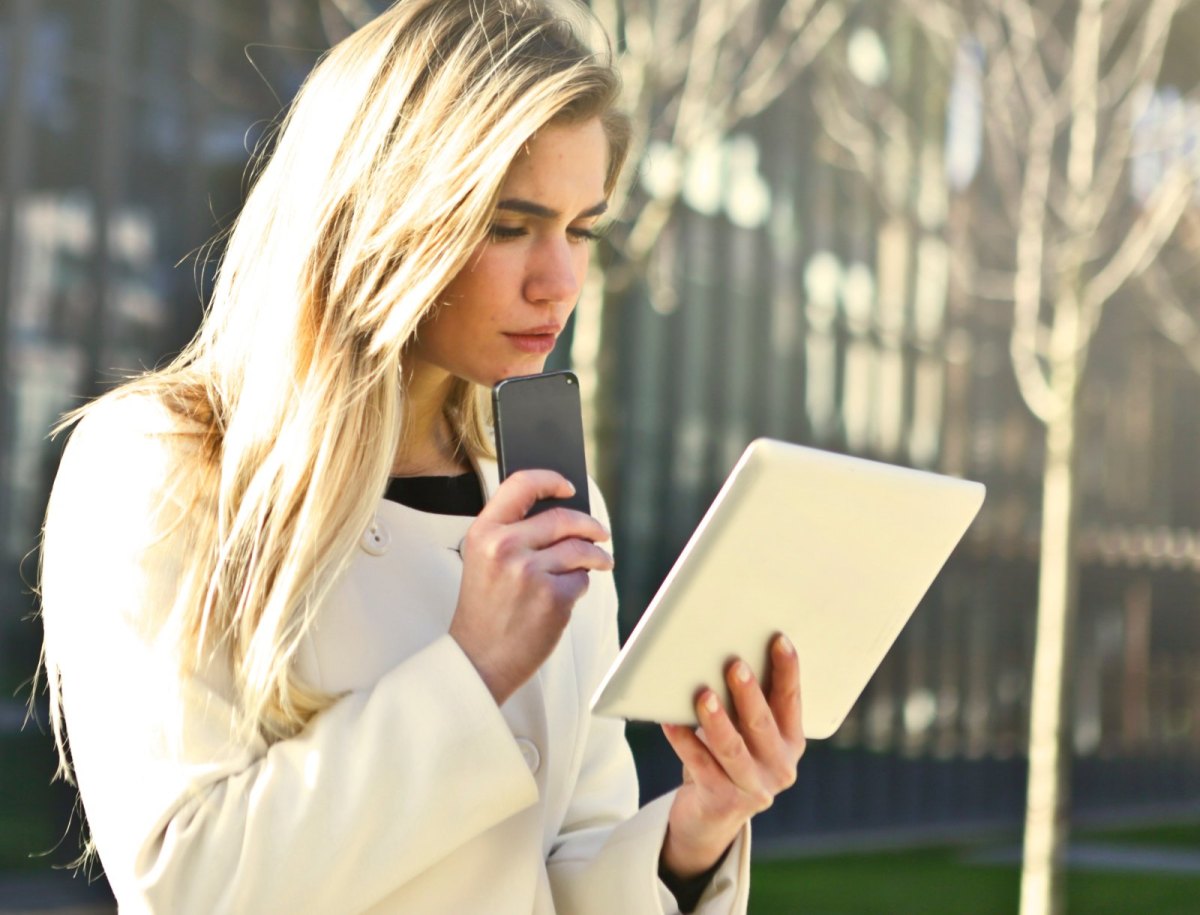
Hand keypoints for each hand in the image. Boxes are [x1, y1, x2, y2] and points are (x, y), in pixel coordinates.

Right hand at [449, 469, 612, 704]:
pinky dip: (580, 586)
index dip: (549, 480)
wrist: (479, 660)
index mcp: (484, 532)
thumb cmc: (485, 610)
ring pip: (579, 549)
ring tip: (601, 562)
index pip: (521, 485)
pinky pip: (581, 580)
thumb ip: (512, 533)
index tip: (568, 486)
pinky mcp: (552, 597)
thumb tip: (563, 514)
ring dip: (596, 556)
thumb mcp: (483, 560)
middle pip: (563, 518)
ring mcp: (529, 572)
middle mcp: (505, 547)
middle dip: (590, 525)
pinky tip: (567, 596)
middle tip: (601, 533)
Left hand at [659, 634, 804, 878]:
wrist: (711, 816)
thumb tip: (725, 653)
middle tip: (735, 665)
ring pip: (732, 748)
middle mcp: (779, 767)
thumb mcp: (748, 733)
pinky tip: (669, 722)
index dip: (788, 671)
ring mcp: (752, 788)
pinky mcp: (722, 801)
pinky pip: (699, 765)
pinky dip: (683, 741)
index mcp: (791, 742)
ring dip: (717, 720)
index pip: (791, 701)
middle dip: (748, 693)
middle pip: (761, 724)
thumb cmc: (729, 756)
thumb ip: (748, 702)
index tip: (779, 640)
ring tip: (703, 696)